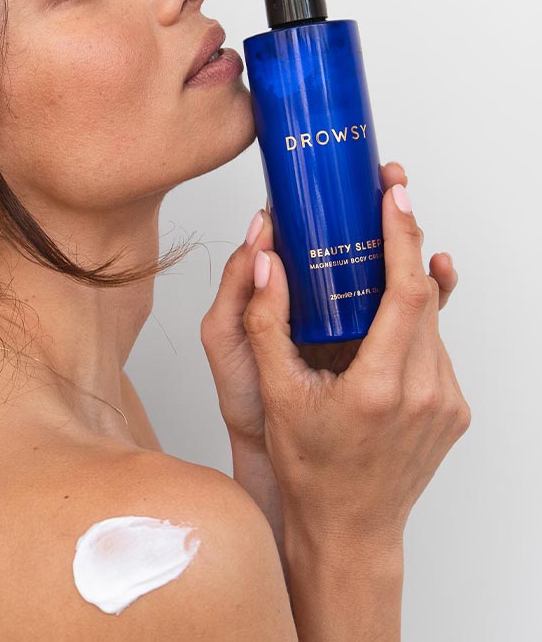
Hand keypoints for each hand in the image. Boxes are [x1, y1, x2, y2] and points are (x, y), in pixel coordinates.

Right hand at [235, 165, 466, 548]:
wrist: (347, 525)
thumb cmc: (307, 466)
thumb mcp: (274, 393)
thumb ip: (267, 324)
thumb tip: (266, 261)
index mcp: (381, 387)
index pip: (407, 292)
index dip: (402, 236)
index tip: (394, 196)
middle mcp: (426, 393)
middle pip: (425, 297)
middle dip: (405, 245)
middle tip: (385, 202)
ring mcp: (447, 403)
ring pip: (431, 323)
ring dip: (406, 289)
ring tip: (375, 260)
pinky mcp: (455, 410)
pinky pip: (435, 351)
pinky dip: (412, 328)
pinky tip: (382, 325)